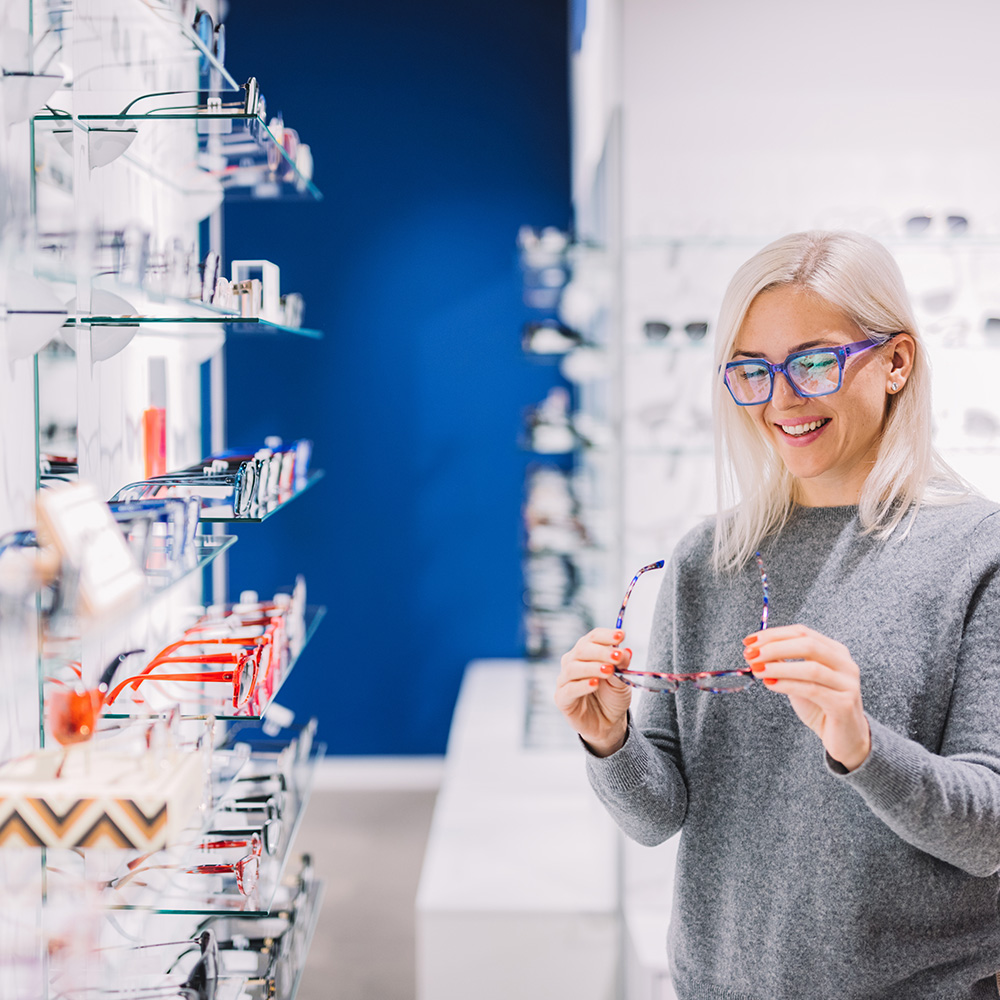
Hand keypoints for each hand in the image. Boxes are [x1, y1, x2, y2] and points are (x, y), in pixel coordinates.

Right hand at [555, 628, 632, 755]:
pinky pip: (569, 689)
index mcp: (587, 652)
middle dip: (601, 651)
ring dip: (592, 667)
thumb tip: (626, 651)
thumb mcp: (622, 681)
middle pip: (582, 649)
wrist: (608, 723)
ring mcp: (565, 680)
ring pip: (573, 668)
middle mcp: (573, 662)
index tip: (621, 635)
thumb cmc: (612, 697)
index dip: (606, 635)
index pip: (593, 637)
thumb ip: (622, 667)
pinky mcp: (562, 698)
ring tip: (609, 671)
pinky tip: (595, 683)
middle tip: (617, 656)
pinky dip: (582, 685)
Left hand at [743, 624, 870, 770]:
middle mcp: (844, 664)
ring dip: (779, 666)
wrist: (844, 737)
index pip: (802, 632)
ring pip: (811, 668)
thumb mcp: (799, 679)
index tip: (750, 640)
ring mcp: (847, 684)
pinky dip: (787, 684)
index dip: (773, 634)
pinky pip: (812, 690)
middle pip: (808, 645)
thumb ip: (783, 663)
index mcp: (834, 651)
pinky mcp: (843, 704)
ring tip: (757, 669)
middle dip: (775, 647)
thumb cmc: (820, 706)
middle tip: (751, 654)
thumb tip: (755, 649)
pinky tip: (770, 684)